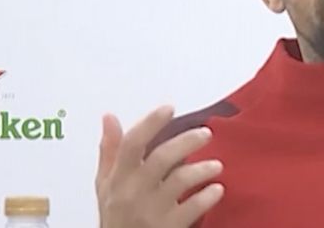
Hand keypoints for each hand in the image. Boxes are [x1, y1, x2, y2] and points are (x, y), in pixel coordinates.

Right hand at [95, 105, 224, 227]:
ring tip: (217, 166)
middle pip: (161, 158)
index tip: (169, 108)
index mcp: (118, 178)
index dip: (150, 123)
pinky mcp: (168, 227)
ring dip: (202, 169)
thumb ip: (110, 152)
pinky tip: (217, 190)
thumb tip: (109, 118)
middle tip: (206, 133)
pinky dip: (208, 196)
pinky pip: (193, 207)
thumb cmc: (116, 218)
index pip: (131, 144)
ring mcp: (150, 211)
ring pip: (180, 180)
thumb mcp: (106, 186)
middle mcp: (132, 192)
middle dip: (187, 141)